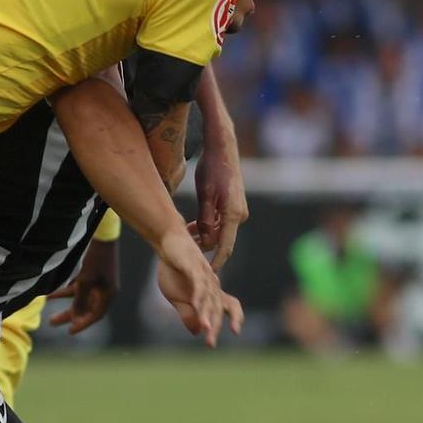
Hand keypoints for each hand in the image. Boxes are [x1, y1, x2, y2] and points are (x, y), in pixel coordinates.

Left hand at [47, 237, 119, 334]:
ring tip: (46, 300)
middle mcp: (105, 289)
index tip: (69, 331)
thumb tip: (76, 316)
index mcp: (108, 294)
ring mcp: (99, 280)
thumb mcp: (86, 281)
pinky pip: (78, 284)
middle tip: (51, 322)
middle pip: (86, 307)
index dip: (82, 324)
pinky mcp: (92, 271)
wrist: (103, 233)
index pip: (95, 315)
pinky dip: (66, 288)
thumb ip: (80, 300)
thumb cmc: (96, 257)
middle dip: (69, 314)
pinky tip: (53, 288)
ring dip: (64, 299)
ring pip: (79, 295)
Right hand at [155, 232, 242, 348]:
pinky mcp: (193, 266)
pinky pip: (198, 283)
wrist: (167, 242)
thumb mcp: (177, 297)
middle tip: (210, 344)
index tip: (234, 333)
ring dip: (207, 315)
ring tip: (207, 330)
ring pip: (208, 298)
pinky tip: (196, 305)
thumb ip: (187, 314)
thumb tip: (198, 332)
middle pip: (218, 307)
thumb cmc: (174, 269)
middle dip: (215, 327)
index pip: (229, 306)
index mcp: (211, 291)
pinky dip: (198, 296)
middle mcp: (212, 284)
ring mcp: (204, 275)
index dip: (235, 318)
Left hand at [192, 131, 248, 270]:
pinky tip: (194, 225)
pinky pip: (222, 223)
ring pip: (220, 232)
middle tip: (183, 247)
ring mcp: (238, 210)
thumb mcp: (204, 194)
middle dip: (203, 245)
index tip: (206, 274)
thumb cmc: (212, 168)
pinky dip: (209, 226)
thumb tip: (205, 239)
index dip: (215, 262)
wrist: (223, 148)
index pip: (225, 247)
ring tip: (186, 233)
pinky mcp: (234, 206)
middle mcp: (239, 215)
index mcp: (233, 214)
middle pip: (220, 240)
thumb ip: (205, 218)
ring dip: (204, 235)